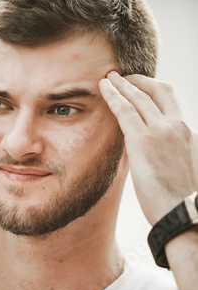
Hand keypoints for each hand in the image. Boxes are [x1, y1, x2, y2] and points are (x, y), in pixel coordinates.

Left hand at [99, 71, 197, 225]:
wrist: (183, 214)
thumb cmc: (181, 201)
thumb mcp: (181, 169)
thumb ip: (169, 153)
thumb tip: (153, 154)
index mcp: (187, 132)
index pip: (169, 101)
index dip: (153, 90)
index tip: (140, 87)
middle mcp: (176, 126)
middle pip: (157, 91)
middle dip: (137, 80)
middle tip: (122, 76)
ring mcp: (161, 131)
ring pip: (138, 98)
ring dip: (122, 84)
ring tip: (109, 77)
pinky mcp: (143, 141)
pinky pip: (125, 111)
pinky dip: (113, 96)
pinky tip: (103, 89)